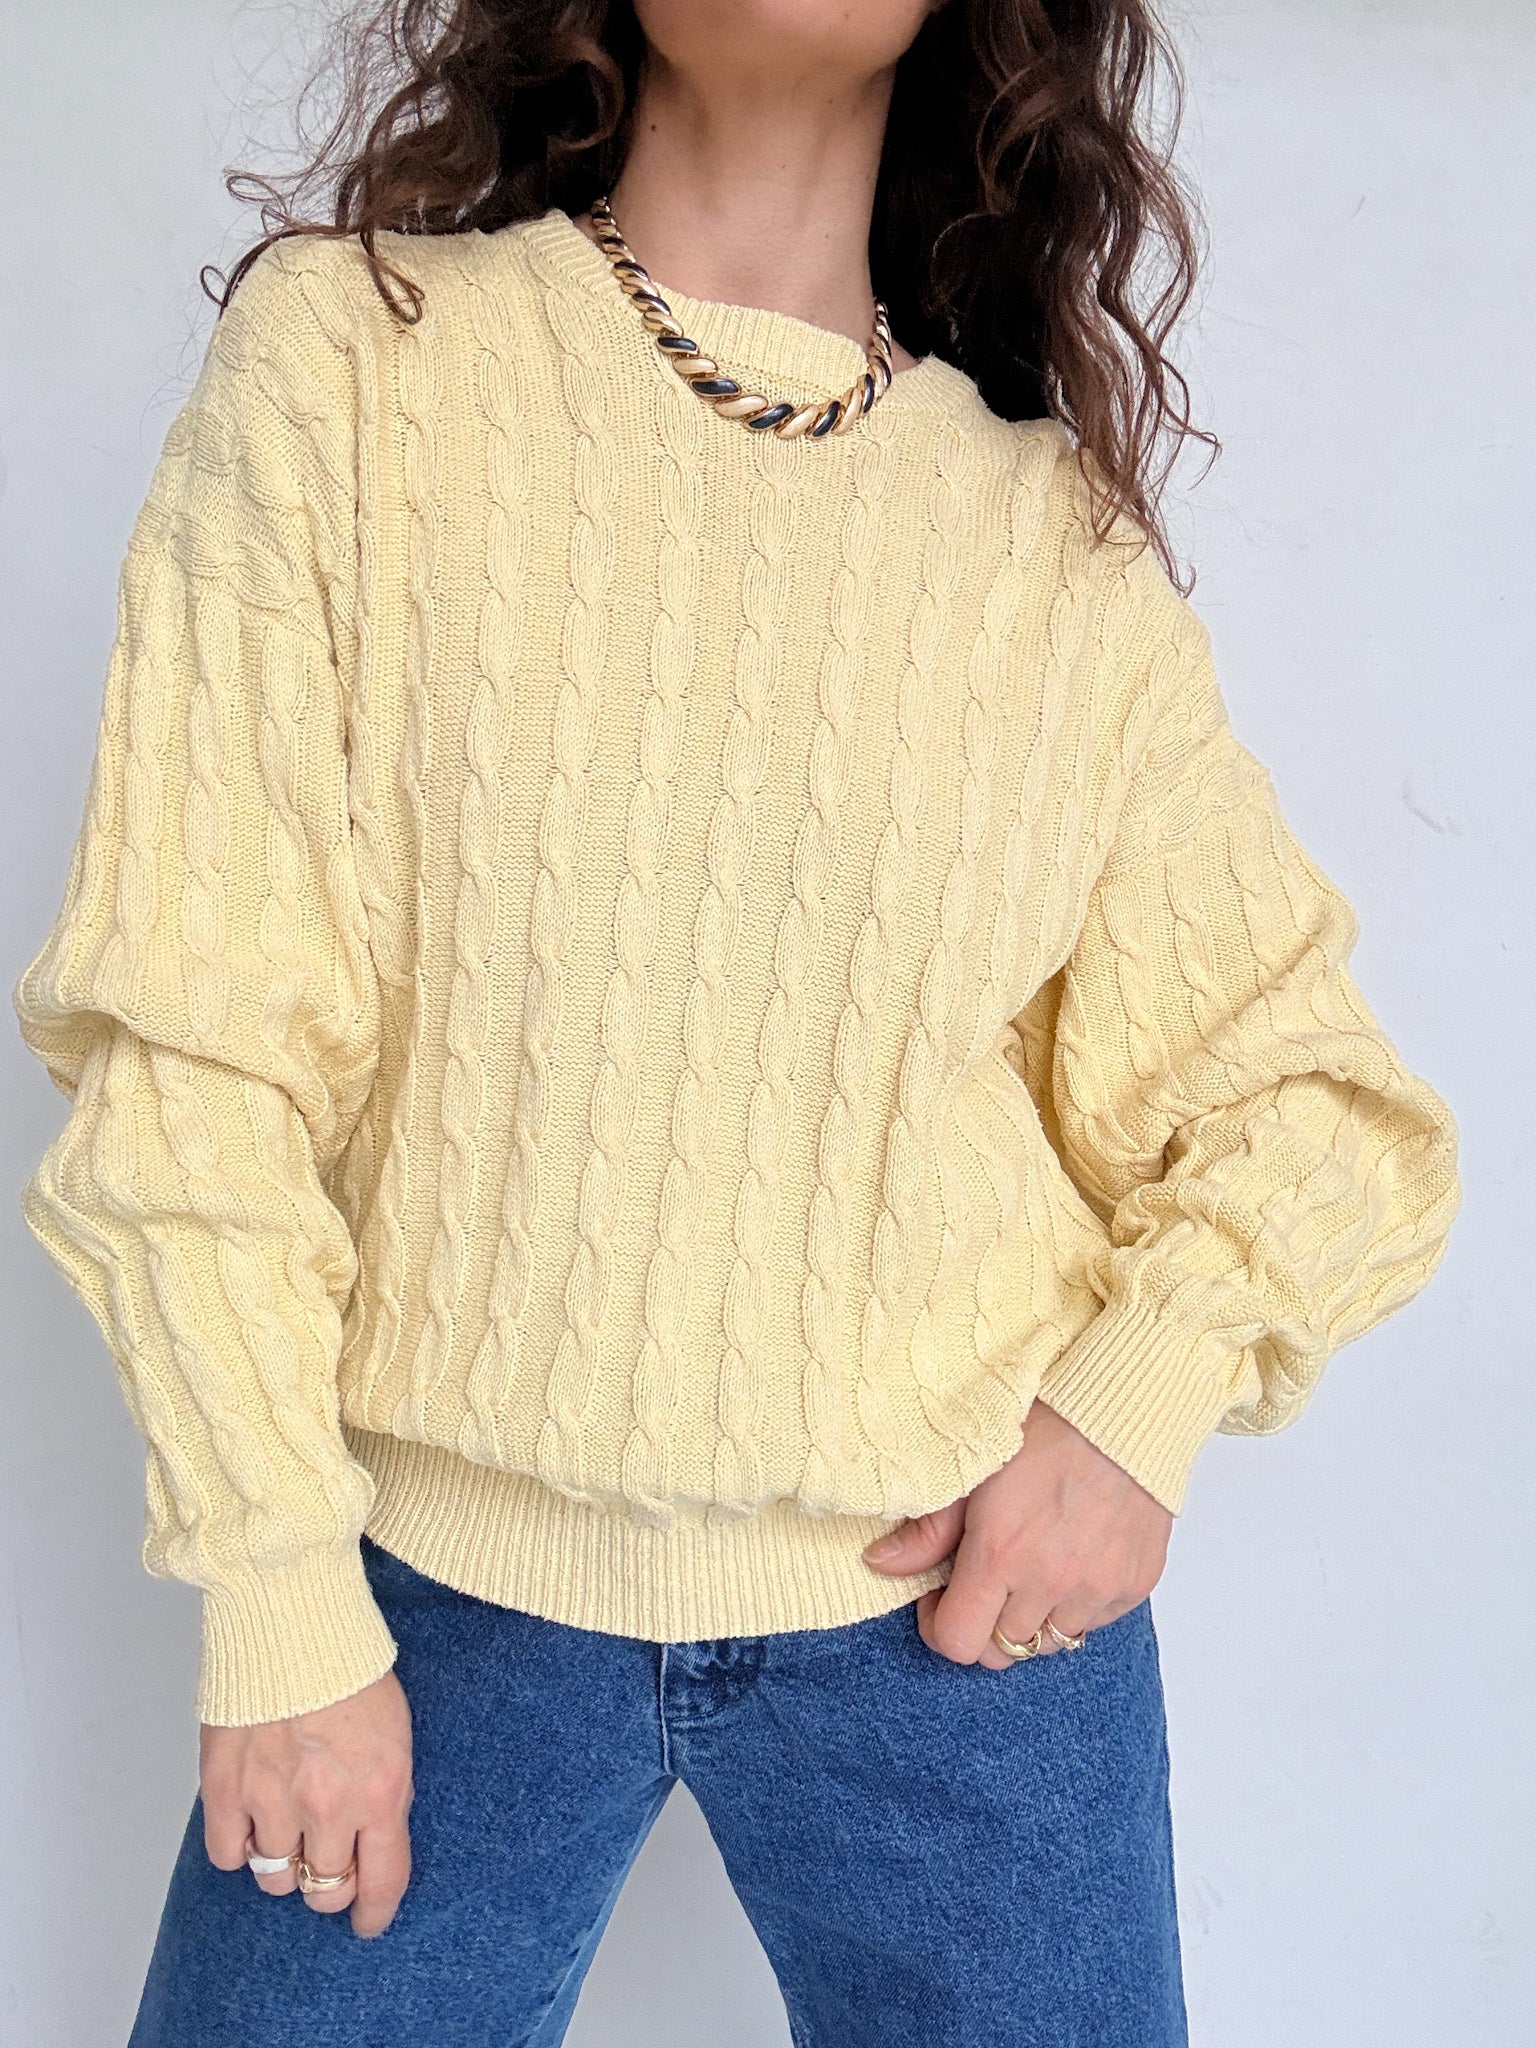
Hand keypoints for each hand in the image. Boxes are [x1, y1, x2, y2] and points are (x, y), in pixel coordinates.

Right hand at [200, 1668, 413, 1936]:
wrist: (290, 1621)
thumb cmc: (348, 1665)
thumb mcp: (395, 1730)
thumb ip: (385, 1789)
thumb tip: (374, 1835)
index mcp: (379, 1791)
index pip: (382, 1882)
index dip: (374, 1913)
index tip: (368, 1921)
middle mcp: (327, 1808)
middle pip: (324, 1890)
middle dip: (328, 1882)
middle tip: (325, 1860)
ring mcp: (271, 1802)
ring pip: (274, 1879)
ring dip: (282, 1863)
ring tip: (285, 1829)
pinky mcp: (224, 1790)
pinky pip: (228, 1856)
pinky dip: (238, 1846)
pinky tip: (248, 1820)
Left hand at [863, 1397, 1172, 1668]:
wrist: (1123, 1407)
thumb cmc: (1045, 1426)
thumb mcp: (972, 1469)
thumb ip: (927, 1529)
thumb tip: (881, 1563)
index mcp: (1001, 1556)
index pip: (958, 1643)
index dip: (939, 1625)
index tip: (940, 1595)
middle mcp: (1052, 1582)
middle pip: (1002, 1652)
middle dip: (982, 1625)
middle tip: (982, 1582)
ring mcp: (1098, 1588)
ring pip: (1050, 1642)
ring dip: (1030, 1617)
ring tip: (1028, 1568)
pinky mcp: (1134, 1584)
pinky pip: (1095, 1622)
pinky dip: (1075, 1605)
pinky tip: (1068, 1560)